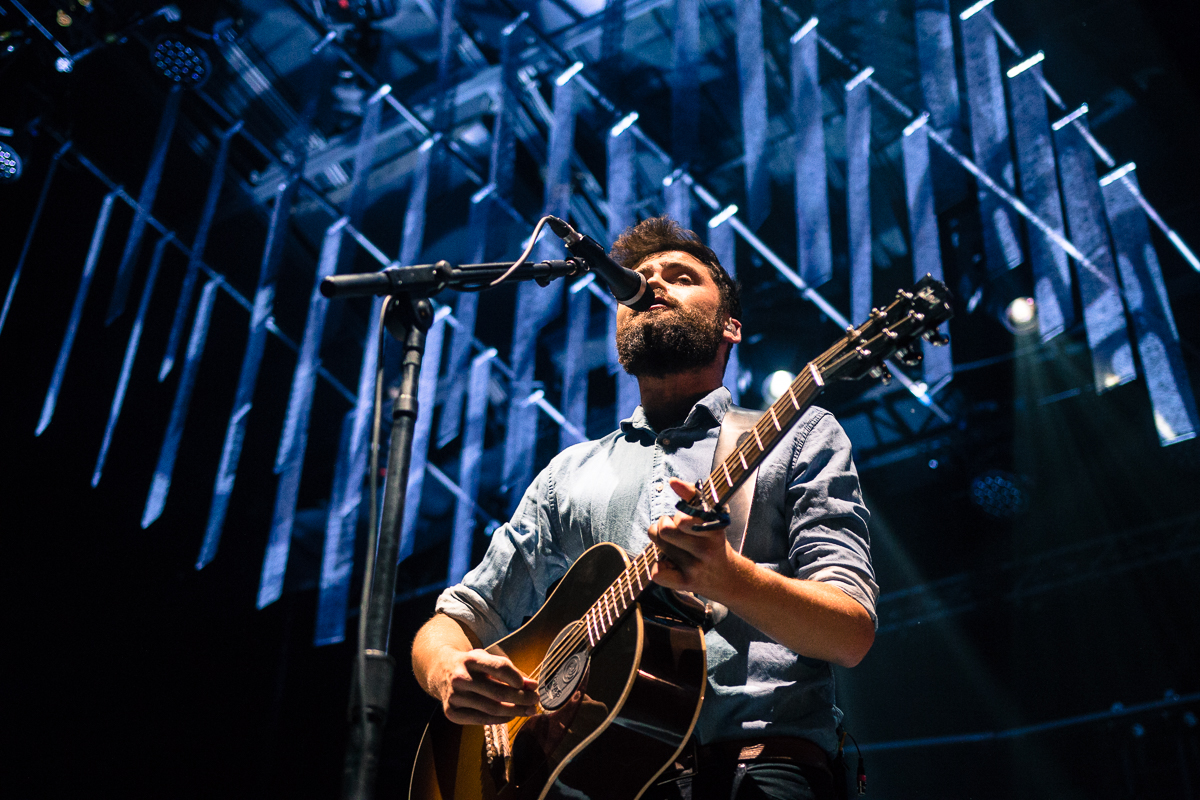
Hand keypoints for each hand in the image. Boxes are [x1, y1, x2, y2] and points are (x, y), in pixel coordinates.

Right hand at [428, 647, 538, 725]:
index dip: (518, 678)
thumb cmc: (472, 666)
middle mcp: (460, 677)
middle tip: (535, 700)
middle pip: (498, 692)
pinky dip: (500, 719)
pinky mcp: (451, 712)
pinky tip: (511, 716)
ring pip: (492, 709)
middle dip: (522, 698)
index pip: (499, 668)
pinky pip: (481, 720)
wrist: (441, 671)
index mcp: (470, 659)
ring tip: (528, 710)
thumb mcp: (488, 660)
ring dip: (515, 711)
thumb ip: (511, 672)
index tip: (532, 686)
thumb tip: (533, 686)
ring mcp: (454, 696)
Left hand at [647, 478, 745, 599]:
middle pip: (665, 530)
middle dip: (663, 525)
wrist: (728, 578)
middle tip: (671, 529)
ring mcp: (696, 567)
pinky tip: (668, 564)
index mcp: (713, 529)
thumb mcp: (711, 519)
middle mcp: (705, 548)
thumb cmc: (713, 542)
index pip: (685, 516)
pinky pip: (659, 573)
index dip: (678, 510)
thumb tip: (672, 481)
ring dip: (660, 542)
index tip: (676, 500)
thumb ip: (693, 496)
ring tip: (671, 544)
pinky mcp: (686, 583)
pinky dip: (658, 567)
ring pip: (660, 546)